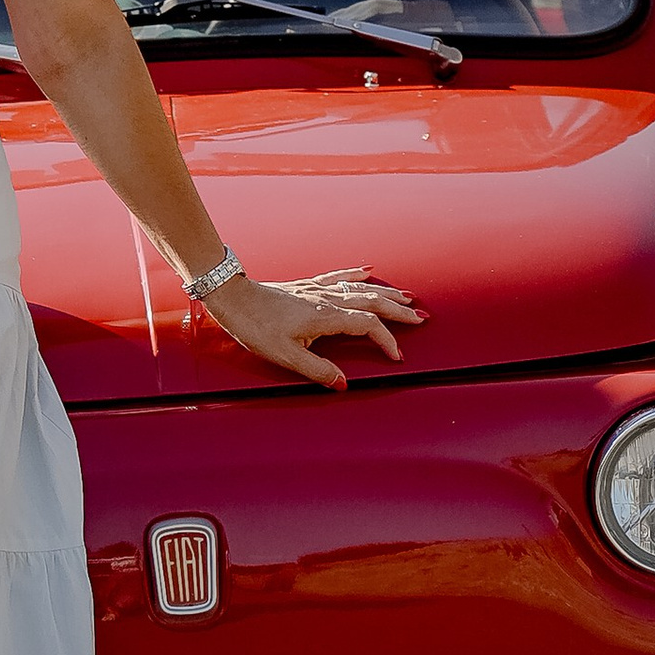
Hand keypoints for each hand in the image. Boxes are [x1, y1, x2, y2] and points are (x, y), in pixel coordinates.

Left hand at [199, 267, 422, 392]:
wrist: (233, 299)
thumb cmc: (256, 327)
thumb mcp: (285, 356)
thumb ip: (317, 370)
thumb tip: (343, 384)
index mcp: (325, 317)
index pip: (367, 326)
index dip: (387, 340)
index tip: (398, 356)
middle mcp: (326, 300)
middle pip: (372, 302)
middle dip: (398, 311)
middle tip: (420, 318)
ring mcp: (317, 290)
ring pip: (359, 288)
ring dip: (385, 293)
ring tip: (406, 298)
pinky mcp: (307, 285)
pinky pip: (338, 277)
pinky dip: (356, 274)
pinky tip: (368, 270)